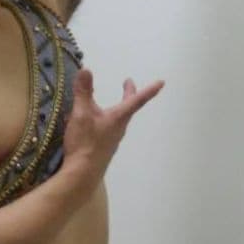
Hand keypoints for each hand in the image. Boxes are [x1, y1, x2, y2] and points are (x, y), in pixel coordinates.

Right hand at [62, 67, 165, 187]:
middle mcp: (119, 128)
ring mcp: (112, 139)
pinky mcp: (104, 148)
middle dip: (128, 94)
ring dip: (116, 108)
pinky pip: (107, 129)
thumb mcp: (81, 114)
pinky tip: (90, 124)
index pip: (137, 100)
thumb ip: (83, 92)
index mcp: (118, 117)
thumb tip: (86, 70)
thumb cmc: (85, 142)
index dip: (149, 90)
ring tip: (106, 103)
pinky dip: (103, 120)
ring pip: (117, 119)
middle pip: (127, 108)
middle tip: (128, 83)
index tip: (161, 82)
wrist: (81, 174)